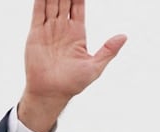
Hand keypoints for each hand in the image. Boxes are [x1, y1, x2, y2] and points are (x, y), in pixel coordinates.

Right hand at [18, 0, 126, 131]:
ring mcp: (48, 30)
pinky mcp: (36, 34)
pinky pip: (38, 12)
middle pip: (64, 1)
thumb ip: (108, 50)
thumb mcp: (95, 67)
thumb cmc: (73, 84)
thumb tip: (123, 36)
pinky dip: (40, 0)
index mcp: (77, 34)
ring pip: (51, 3)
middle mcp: (62, 29)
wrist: (51, 93)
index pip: (78, 7)